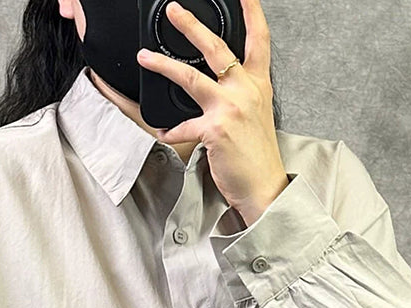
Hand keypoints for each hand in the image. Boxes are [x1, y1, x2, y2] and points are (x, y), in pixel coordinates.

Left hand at [136, 0, 288, 223]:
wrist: (265, 187)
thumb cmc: (258, 156)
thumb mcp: (257, 115)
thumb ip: (240, 95)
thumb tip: (217, 86)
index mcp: (258, 85)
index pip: (259, 40)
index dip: (252, 12)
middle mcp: (245, 91)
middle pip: (216, 48)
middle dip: (191, 25)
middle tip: (174, 11)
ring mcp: (229, 108)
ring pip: (190, 77)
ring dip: (163, 65)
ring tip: (145, 57)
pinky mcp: (215, 130)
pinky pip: (183, 126)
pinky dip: (171, 131)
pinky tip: (163, 132)